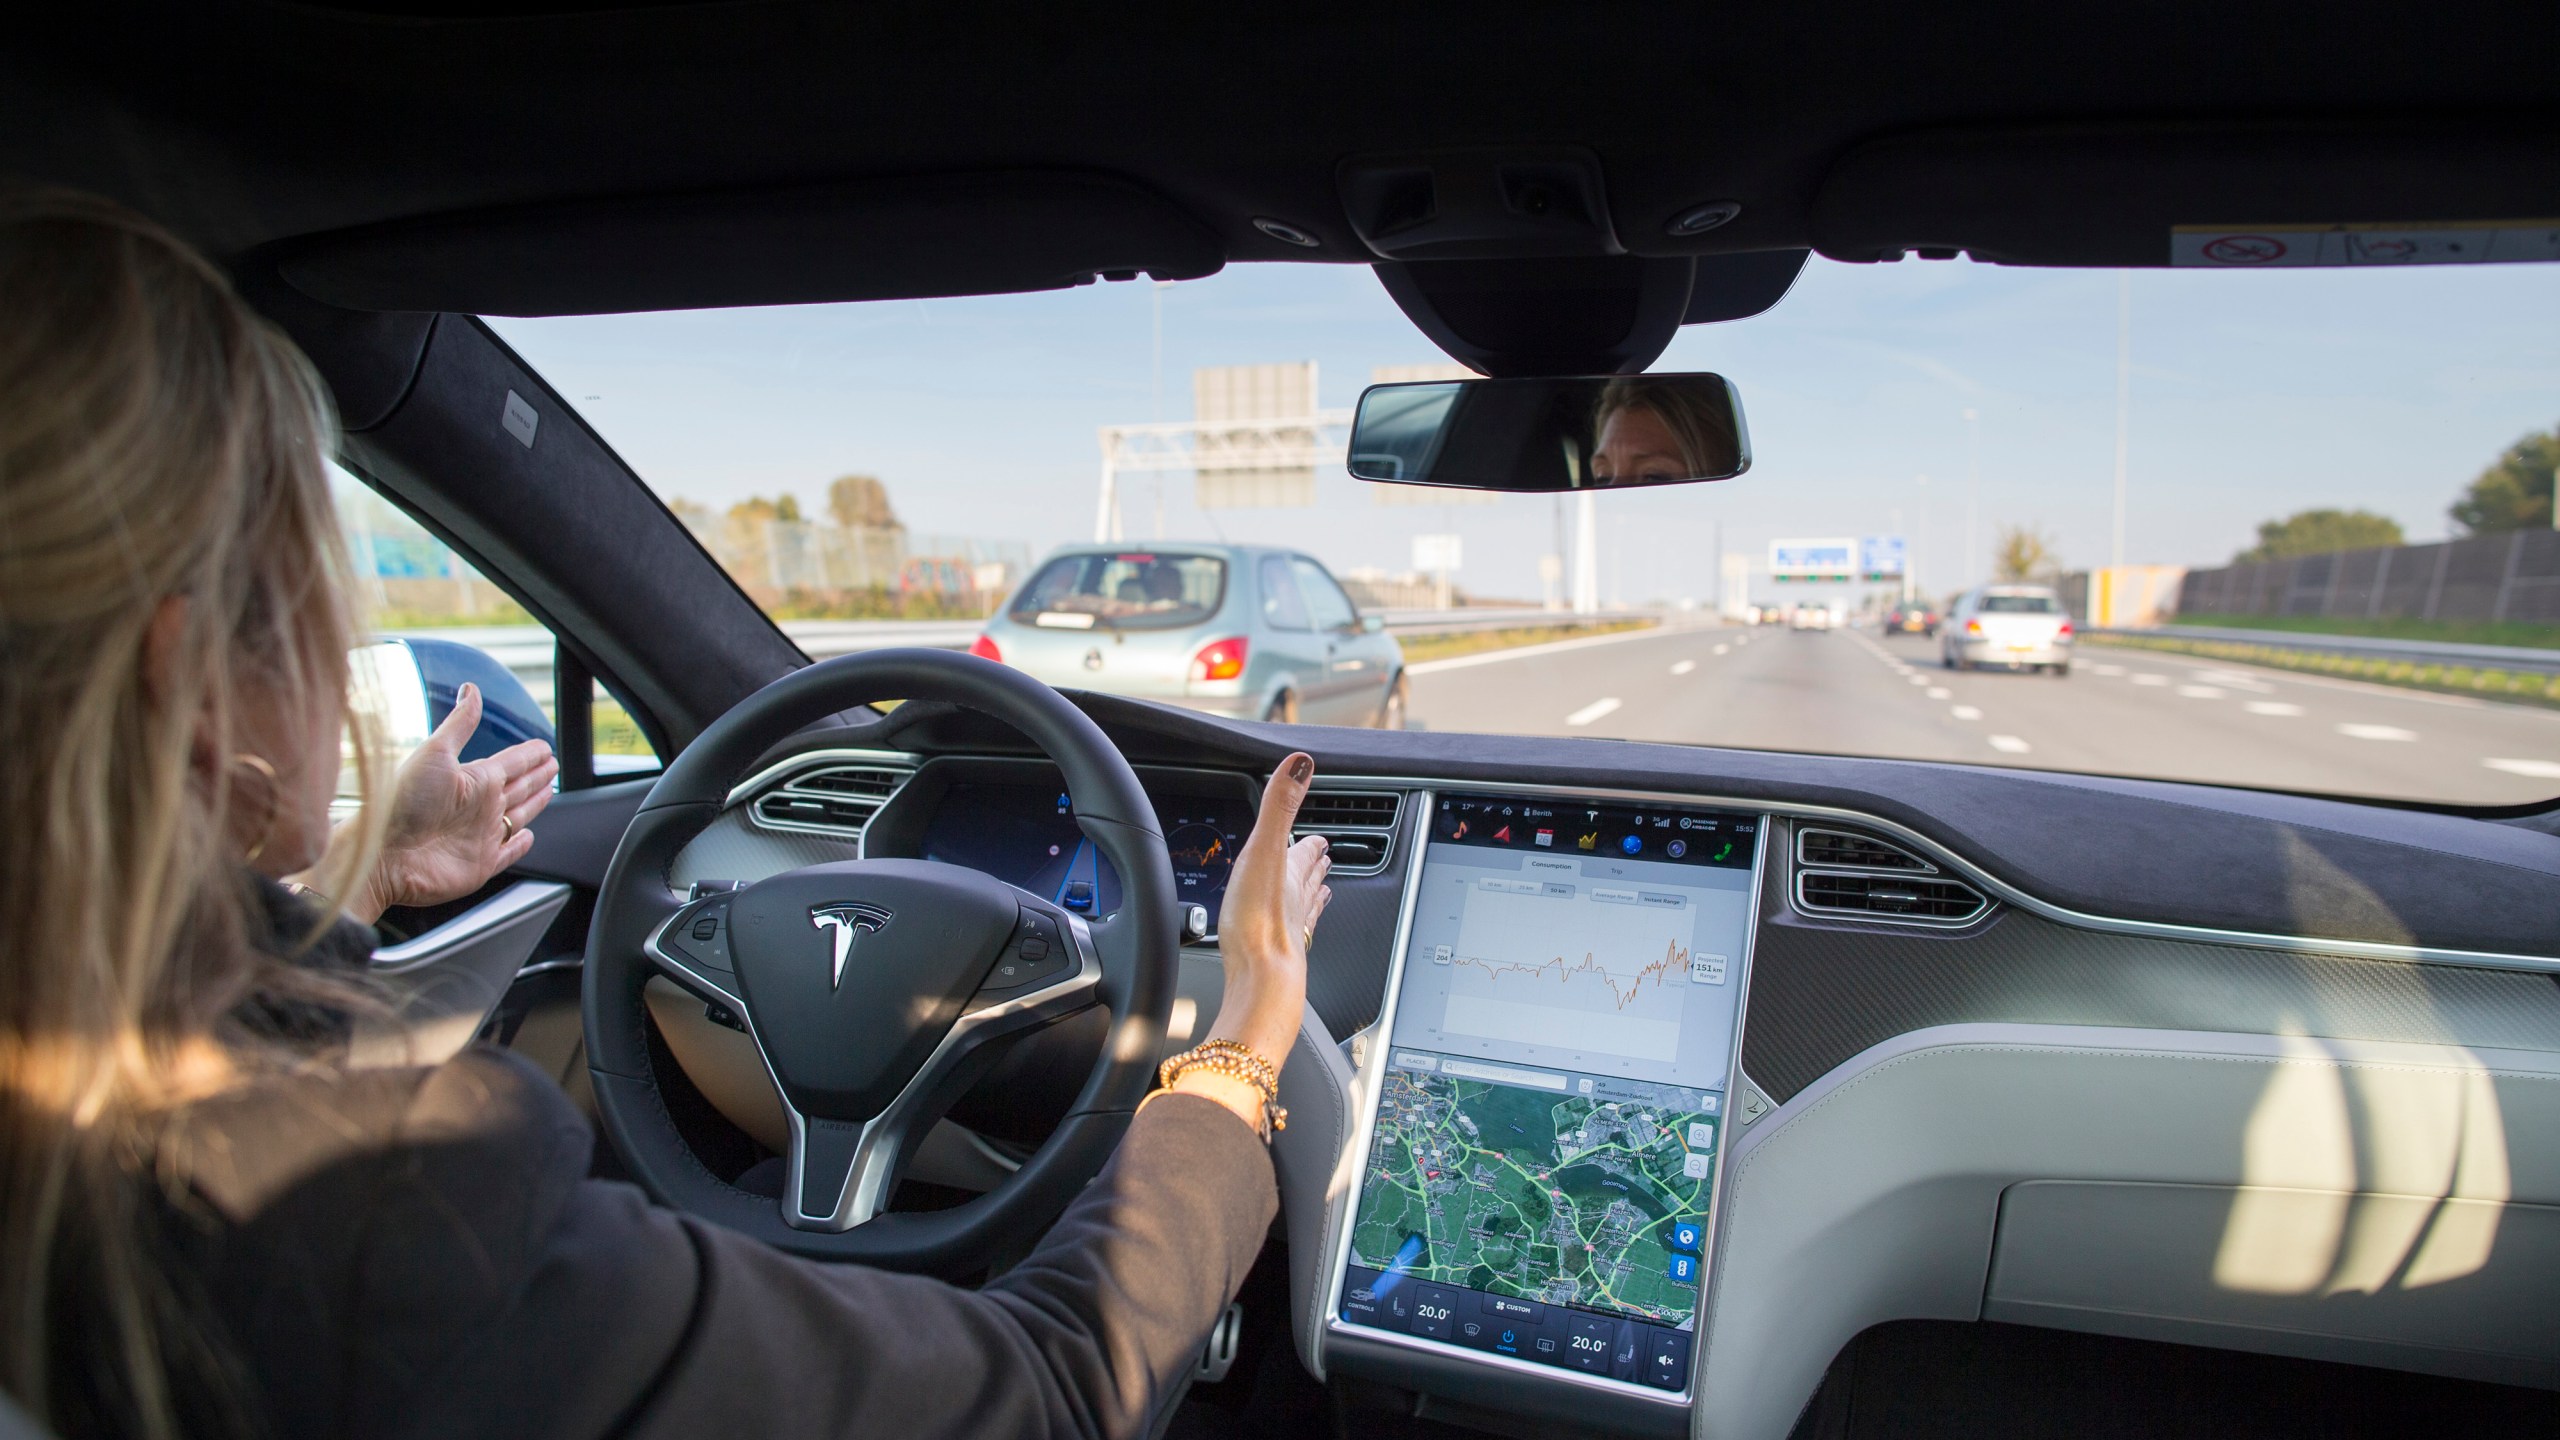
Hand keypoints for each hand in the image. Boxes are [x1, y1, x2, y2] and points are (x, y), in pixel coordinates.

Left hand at [351, 683, 556, 921]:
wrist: (383, 854)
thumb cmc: (402, 802)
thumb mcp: (434, 753)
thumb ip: (459, 724)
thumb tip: (471, 689)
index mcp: (474, 780)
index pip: (512, 763)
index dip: (530, 754)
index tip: (543, 747)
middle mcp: (479, 807)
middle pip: (519, 787)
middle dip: (537, 775)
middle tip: (551, 765)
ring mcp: (482, 836)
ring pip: (519, 816)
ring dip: (535, 803)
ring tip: (548, 791)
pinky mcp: (482, 864)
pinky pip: (509, 853)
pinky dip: (520, 845)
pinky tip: (528, 836)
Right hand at [1190, 753, 1328, 1091]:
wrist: (1259, 985)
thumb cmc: (1258, 923)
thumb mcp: (1266, 851)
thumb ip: (1280, 805)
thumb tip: (1302, 762)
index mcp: (1290, 875)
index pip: (1306, 851)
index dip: (1312, 840)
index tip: (1320, 833)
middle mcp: (1295, 906)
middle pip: (1309, 881)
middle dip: (1314, 867)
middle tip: (1322, 858)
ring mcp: (1286, 936)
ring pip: (1304, 911)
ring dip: (1309, 898)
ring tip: (1318, 892)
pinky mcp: (1273, 963)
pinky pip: (1286, 941)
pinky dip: (1292, 932)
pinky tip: (1286, 941)